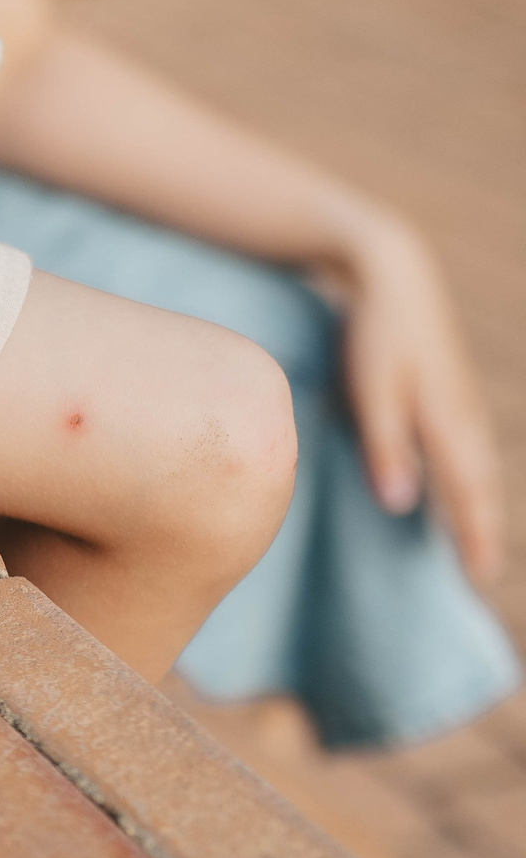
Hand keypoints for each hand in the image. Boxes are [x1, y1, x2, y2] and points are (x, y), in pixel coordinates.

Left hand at [337, 215, 505, 583]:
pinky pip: (469, 451)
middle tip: (482, 577)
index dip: (474, 539)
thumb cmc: (376, 337)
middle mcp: (466, 420)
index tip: (477, 579)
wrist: (396, 278)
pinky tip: (462, 493)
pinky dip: (471, 480)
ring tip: (475, 547)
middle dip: (483, 532)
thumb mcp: (373, 393)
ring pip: (479, 469)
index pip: (467, 497)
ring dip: (480, 508)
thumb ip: (386, 449)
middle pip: (481, 489)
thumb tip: (400, 505)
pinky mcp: (454, 396)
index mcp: (448, 425)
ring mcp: (465, 406)